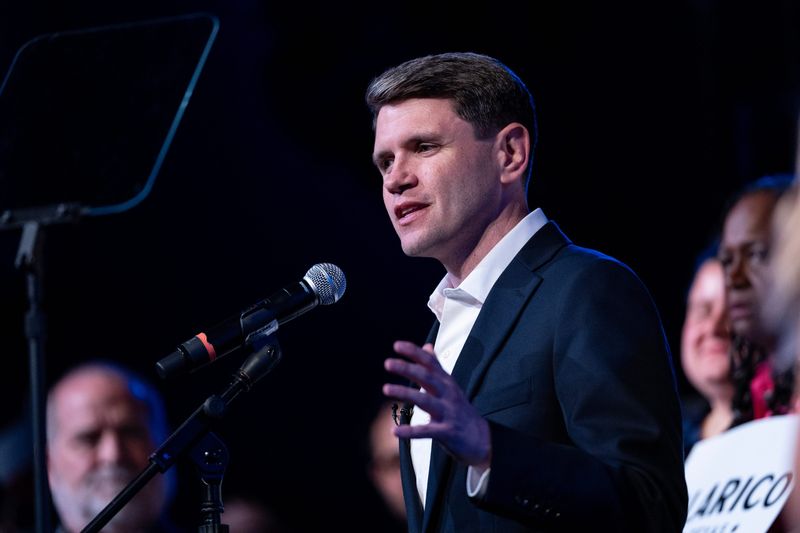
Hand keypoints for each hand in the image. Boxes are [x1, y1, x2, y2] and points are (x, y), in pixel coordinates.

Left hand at [383, 340, 490, 468]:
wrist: (483, 439)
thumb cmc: (461, 410)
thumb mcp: (450, 386)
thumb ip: (436, 367)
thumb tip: (427, 346)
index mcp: (446, 383)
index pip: (430, 363)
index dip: (414, 353)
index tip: (397, 345)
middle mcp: (448, 394)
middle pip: (427, 377)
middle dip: (407, 369)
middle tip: (388, 363)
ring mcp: (448, 413)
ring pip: (425, 401)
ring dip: (405, 393)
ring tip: (386, 388)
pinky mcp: (447, 432)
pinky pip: (426, 431)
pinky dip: (410, 432)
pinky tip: (395, 431)